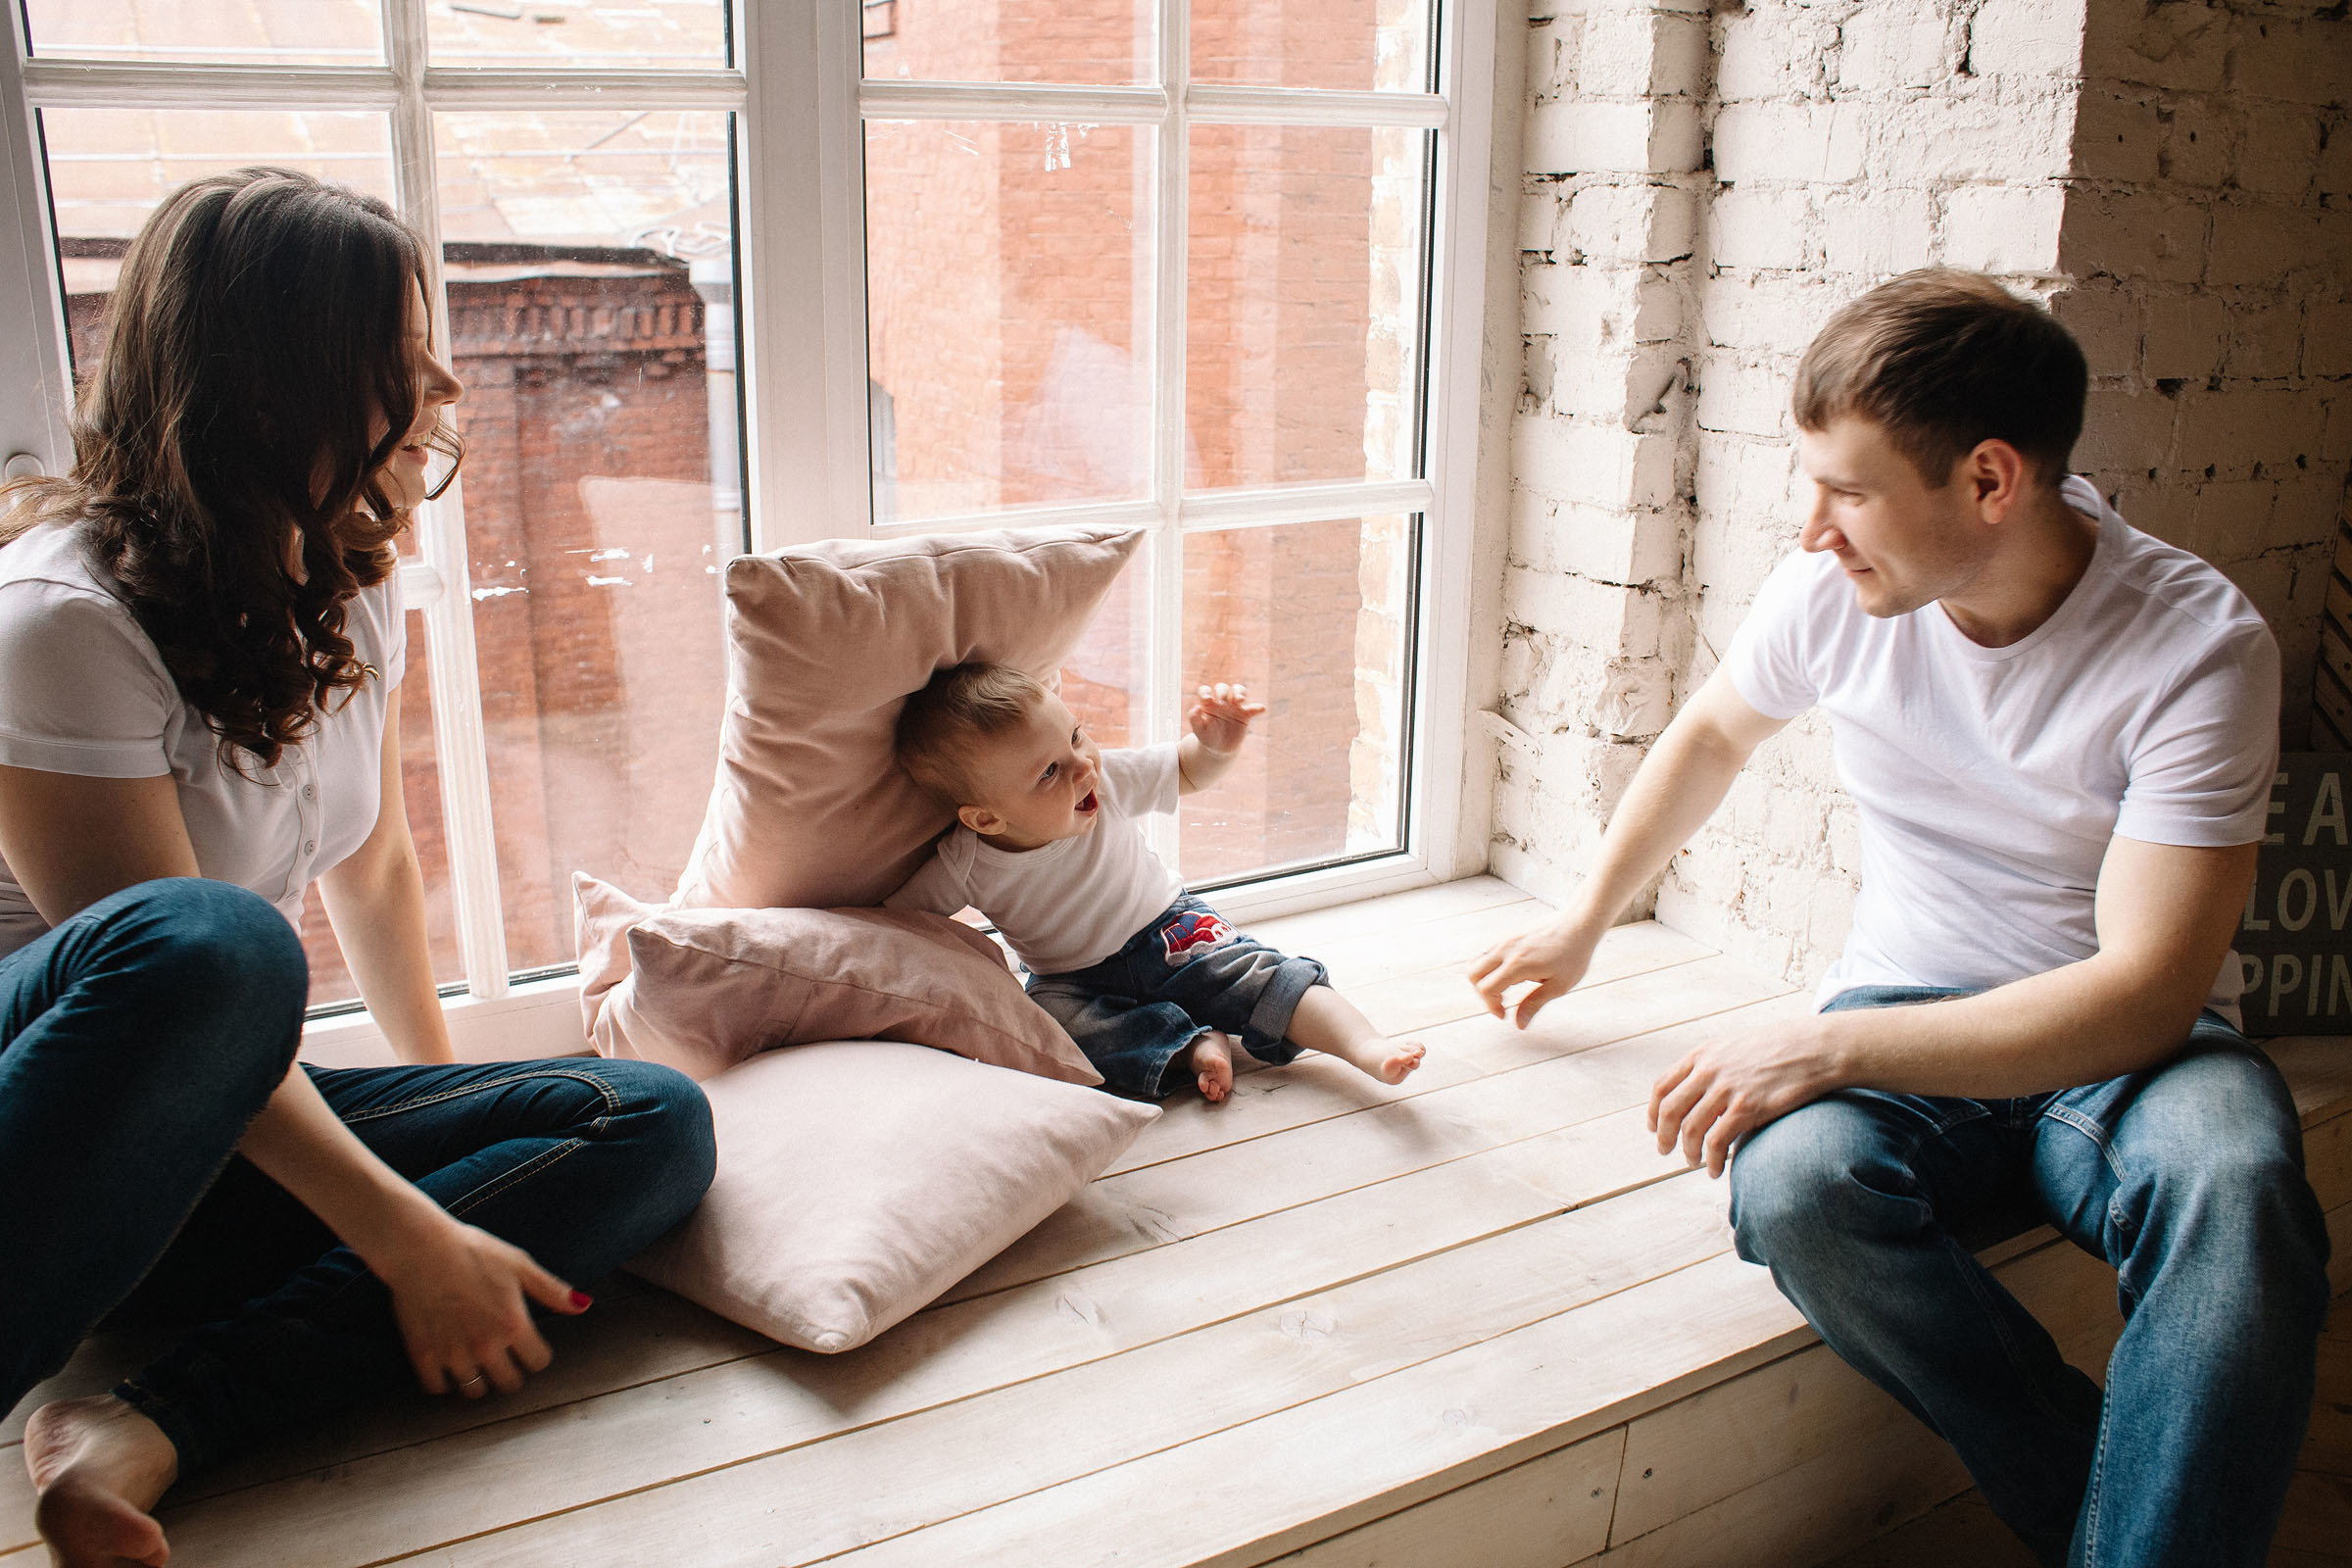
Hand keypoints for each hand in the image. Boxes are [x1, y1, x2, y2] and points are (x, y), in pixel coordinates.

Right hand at [370, 1213, 589, 1397]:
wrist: (420, 1247)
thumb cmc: (473, 1251)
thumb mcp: (519, 1264)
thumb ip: (552, 1290)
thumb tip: (583, 1305)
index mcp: (513, 1324)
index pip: (539, 1362)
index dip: (537, 1354)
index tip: (529, 1347)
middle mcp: (485, 1345)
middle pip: (509, 1384)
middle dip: (511, 1373)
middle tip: (504, 1359)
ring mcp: (453, 1353)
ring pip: (475, 1391)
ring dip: (479, 1380)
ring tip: (477, 1364)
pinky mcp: (423, 1355)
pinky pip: (438, 1388)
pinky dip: (444, 1382)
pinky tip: (449, 1367)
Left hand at [1188, 682, 1265, 754]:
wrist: (1219, 749)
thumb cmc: (1207, 735)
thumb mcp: (1197, 729)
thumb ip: (1194, 717)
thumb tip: (1198, 707)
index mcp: (1207, 703)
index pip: (1205, 690)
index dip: (1205, 692)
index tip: (1207, 700)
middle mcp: (1220, 702)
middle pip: (1222, 688)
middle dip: (1222, 692)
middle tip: (1222, 703)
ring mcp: (1233, 707)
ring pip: (1237, 691)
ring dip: (1238, 692)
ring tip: (1239, 700)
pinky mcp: (1244, 715)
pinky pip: (1252, 709)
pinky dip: (1257, 708)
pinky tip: (1261, 709)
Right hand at [1467, 915, 1602, 1028]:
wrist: (1578, 923)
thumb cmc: (1573, 954)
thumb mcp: (1558, 985)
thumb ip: (1534, 1004)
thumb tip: (1518, 1024)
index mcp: (1517, 965)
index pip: (1486, 989)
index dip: (1491, 1006)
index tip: (1504, 1014)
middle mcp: (1506, 950)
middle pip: (1473, 974)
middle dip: (1481, 993)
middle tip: (1500, 1002)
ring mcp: (1505, 940)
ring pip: (1478, 961)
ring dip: (1485, 978)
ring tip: (1505, 988)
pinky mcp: (1509, 935)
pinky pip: (1488, 953)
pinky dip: (1491, 967)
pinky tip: (1513, 973)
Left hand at [1648, 1016, 1843, 1177]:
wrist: (1813, 1048)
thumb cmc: (1778, 1048)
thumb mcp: (1735, 1045)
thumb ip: (1711, 1064)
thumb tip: (1696, 1089)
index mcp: (1702, 1054)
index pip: (1662, 1086)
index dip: (1653, 1111)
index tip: (1654, 1127)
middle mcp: (1708, 1070)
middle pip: (1670, 1110)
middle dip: (1663, 1136)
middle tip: (1665, 1151)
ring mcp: (1726, 1089)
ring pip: (1690, 1130)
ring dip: (1688, 1153)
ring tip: (1694, 1163)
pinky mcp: (1746, 1108)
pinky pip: (1716, 1142)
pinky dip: (1711, 1160)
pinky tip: (1715, 1169)